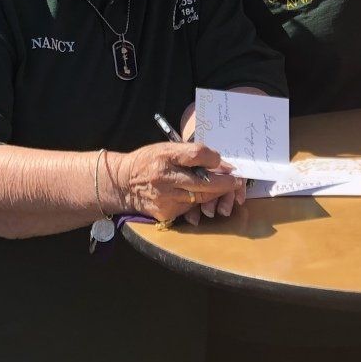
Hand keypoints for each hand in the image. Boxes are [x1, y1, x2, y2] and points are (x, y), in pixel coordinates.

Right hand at [111, 142, 244, 223]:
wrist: (124, 184)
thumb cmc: (150, 162)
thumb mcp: (166, 148)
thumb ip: (191, 153)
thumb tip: (219, 161)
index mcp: (165, 155)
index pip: (196, 154)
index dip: (214, 159)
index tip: (224, 162)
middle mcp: (164, 177)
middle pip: (203, 182)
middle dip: (224, 182)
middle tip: (237, 180)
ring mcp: (165, 198)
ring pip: (200, 198)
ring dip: (216, 194)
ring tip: (226, 188)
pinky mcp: (166, 213)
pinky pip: (190, 208)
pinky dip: (199, 202)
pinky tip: (203, 197)